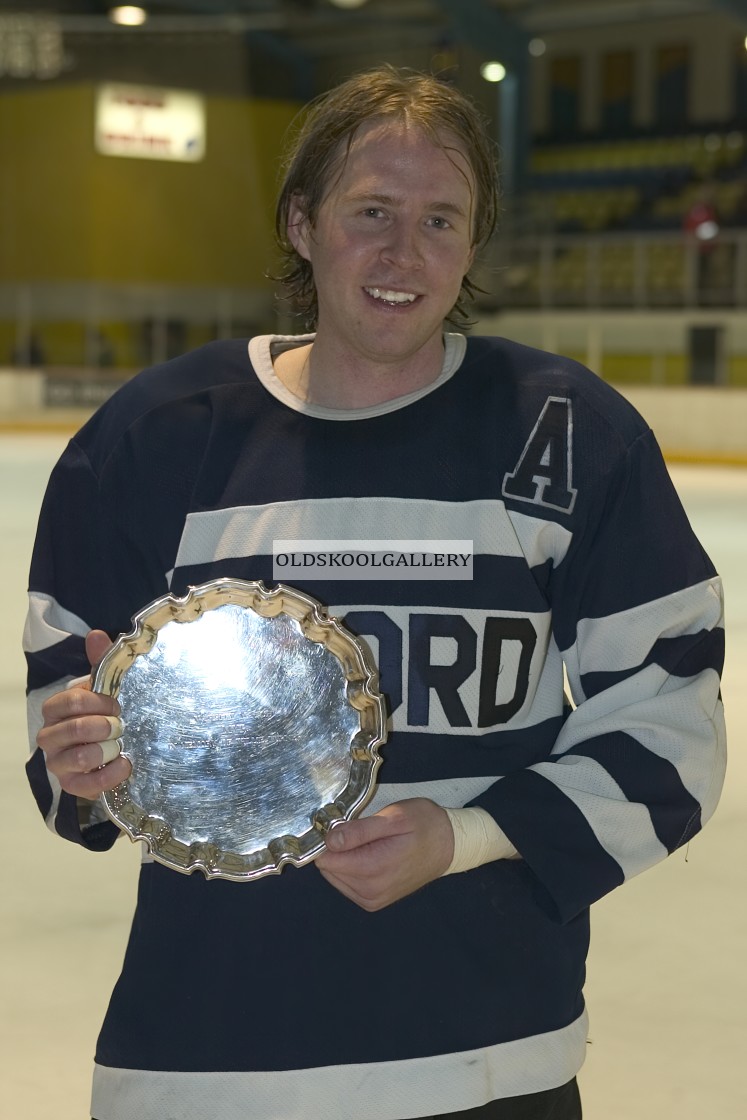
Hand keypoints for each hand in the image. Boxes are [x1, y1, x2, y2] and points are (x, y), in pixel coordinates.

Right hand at [36, 630, 131, 799]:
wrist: (109, 752)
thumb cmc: (103, 716)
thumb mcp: (103, 689)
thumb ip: (101, 664)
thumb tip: (97, 634)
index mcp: (56, 709)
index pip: (69, 700)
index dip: (97, 701)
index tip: (117, 704)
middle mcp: (51, 736)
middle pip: (74, 728)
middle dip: (104, 725)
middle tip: (121, 725)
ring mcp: (58, 763)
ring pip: (79, 757)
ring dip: (107, 749)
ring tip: (121, 745)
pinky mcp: (71, 785)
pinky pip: (87, 784)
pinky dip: (111, 774)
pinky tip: (125, 765)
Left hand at [315, 798, 453, 910]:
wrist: (449, 845)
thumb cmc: (425, 825)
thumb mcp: (395, 817)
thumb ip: (359, 831)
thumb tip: (329, 841)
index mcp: (373, 869)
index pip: (326, 859)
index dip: (330, 838)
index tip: (344, 824)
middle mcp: (369, 892)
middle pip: (329, 868)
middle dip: (338, 848)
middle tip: (362, 831)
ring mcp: (371, 900)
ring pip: (335, 876)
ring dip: (345, 858)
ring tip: (370, 842)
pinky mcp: (373, 902)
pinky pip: (346, 884)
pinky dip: (352, 867)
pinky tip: (370, 854)